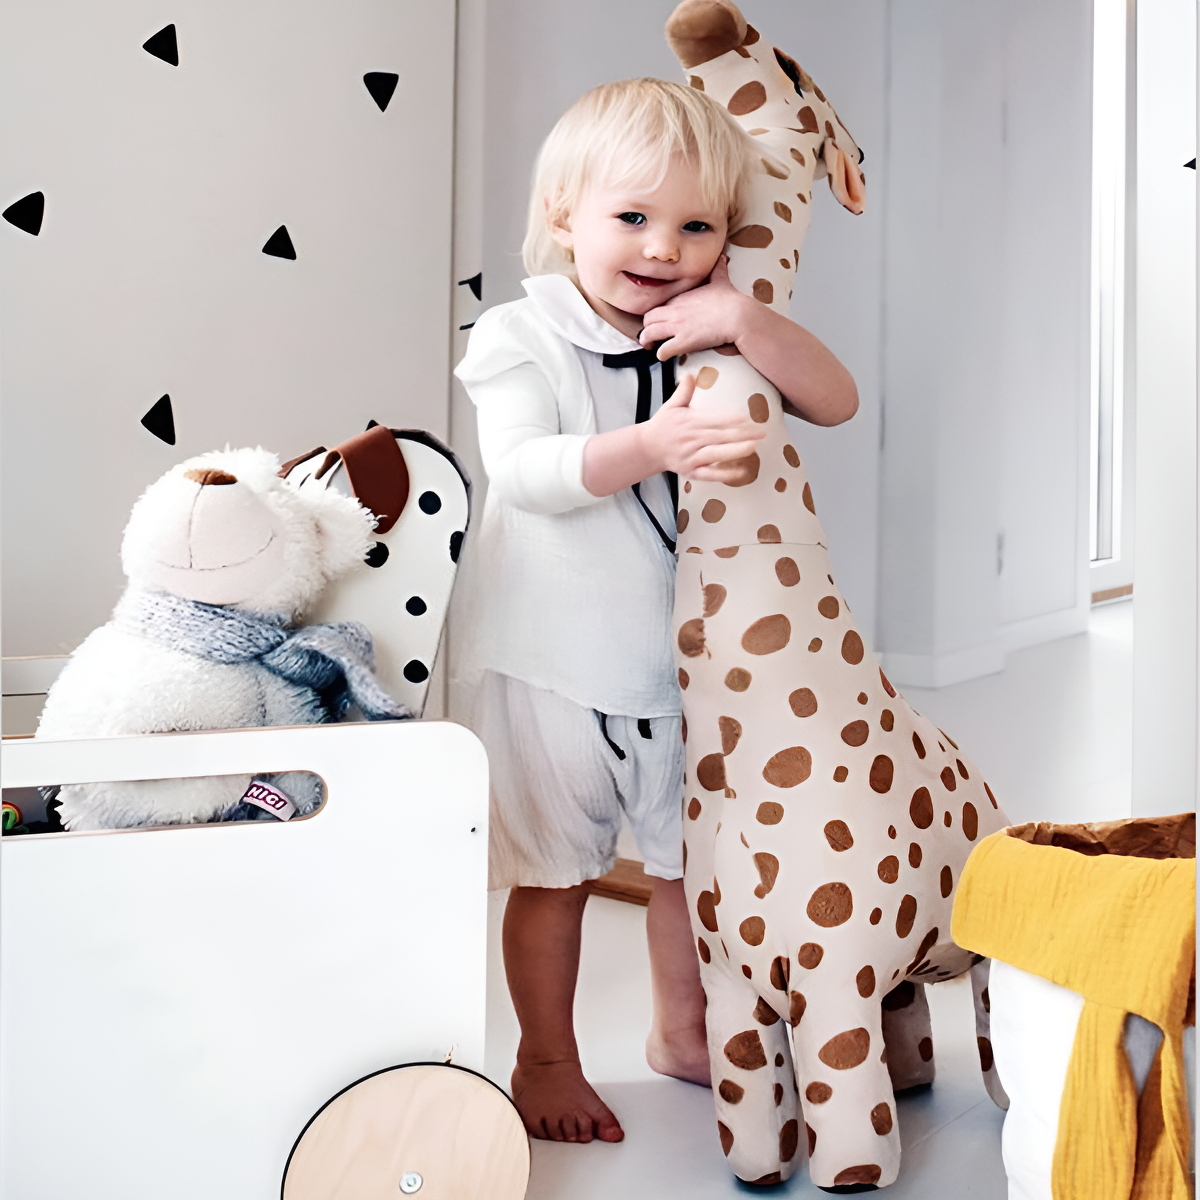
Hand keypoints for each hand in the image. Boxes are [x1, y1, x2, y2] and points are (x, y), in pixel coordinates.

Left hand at [638, 256, 750, 359]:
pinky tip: (664, 355)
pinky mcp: (684, 342)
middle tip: (650, 335)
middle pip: (647, 319)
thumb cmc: (731, 300)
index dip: (656, 315)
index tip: (660, 321)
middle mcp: (675, 311)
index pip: (658, 306)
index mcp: (680, 298)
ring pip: (648, 334)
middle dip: (646, 328)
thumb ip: (718, 270)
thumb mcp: (721, 280)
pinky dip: (661, 354)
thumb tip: (723, 257)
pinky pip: (662, 350)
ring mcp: (678, 327)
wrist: (738, 316)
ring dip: (646, 341)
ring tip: (650, 346)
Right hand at [641, 372, 764, 482]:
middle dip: (742, 433)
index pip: (713, 418)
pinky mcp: (691, 471)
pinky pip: (710, 474)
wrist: (647, 449)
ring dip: (735, 451)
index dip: (729, 417)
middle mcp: (691, 439)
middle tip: (763, 431)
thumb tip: (690, 374)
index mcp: (689, 421)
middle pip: (720, 436)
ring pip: (716, 454)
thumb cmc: (663, 425)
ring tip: (753, 447)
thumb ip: (684, 392)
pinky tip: (740, 472)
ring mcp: (691, 456)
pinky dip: (724, 474)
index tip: (746, 416)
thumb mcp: (672, 406)